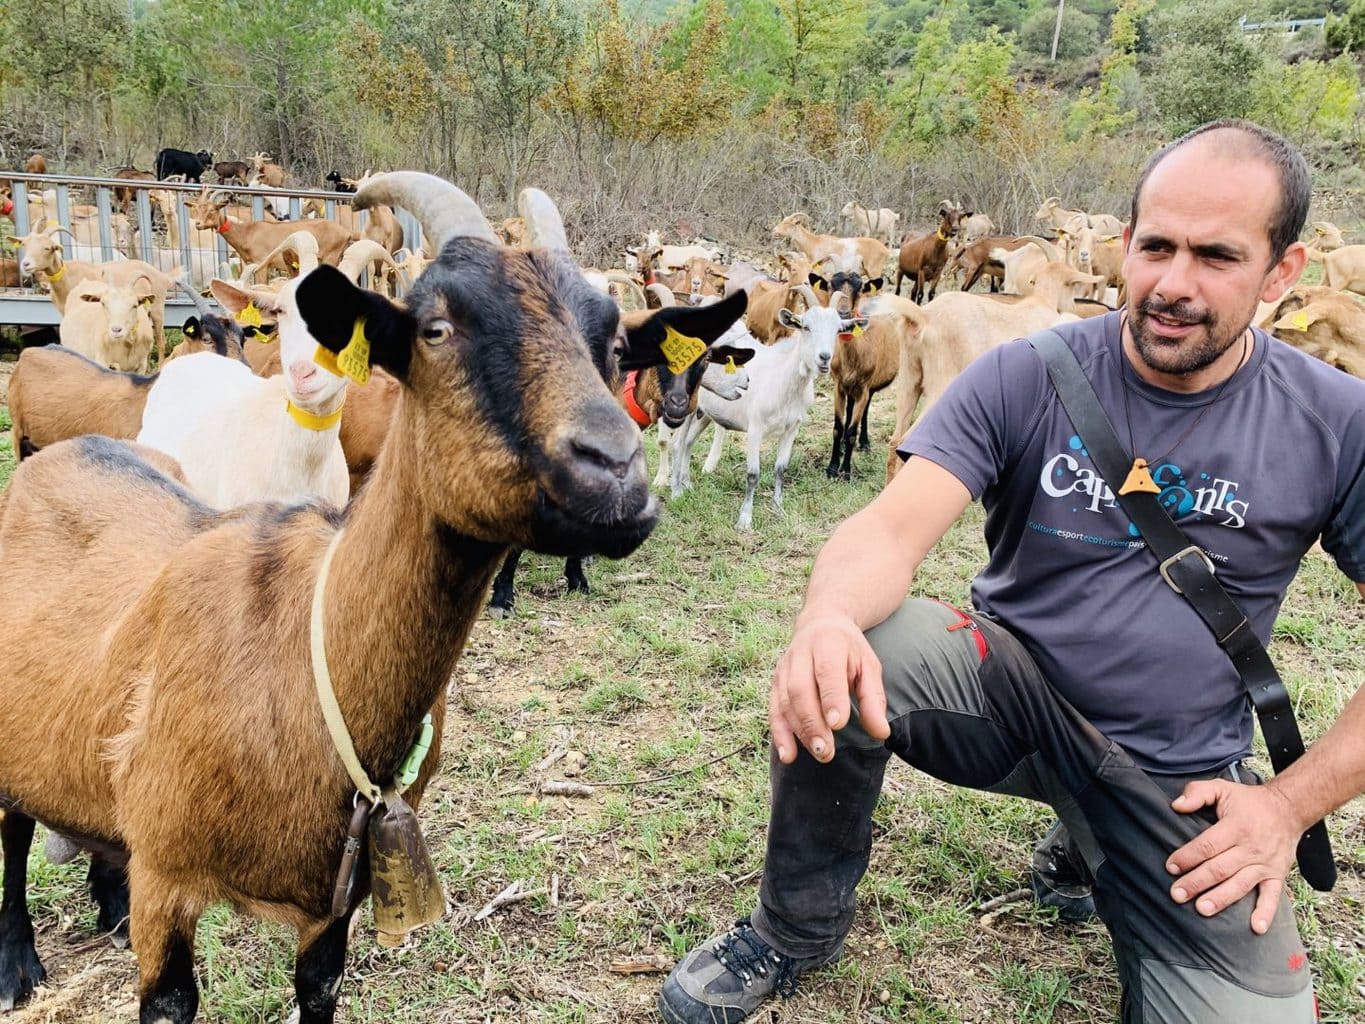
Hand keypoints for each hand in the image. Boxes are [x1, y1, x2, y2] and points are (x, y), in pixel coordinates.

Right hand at [769, 613, 889, 764]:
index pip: (826, 672)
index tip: (838, 724)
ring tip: (819, 754)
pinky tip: (788, 755)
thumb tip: (881, 733)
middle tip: (827, 750)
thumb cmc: (848, 650)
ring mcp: (784, 667)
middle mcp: (800, 654)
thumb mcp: (868, 665)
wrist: (820, 623)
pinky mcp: (775, 682)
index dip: (830, 698)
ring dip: (800, 731)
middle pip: (800, 689)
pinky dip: (779, 733)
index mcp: (828, 643)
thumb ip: (873, 699)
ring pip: (785, 702)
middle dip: (812, 722)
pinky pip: (774, 709)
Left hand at [1165, 779, 1302, 933]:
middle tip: (1176, 895)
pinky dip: (1266, 913)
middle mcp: (1251, 848)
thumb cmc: (1248, 801)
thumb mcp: (1222, 788)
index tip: (1170, 867)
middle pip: (1220, 868)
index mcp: (1235, 827)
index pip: (1207, 846)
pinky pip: (1272, 896)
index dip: (1188, 857)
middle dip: (1196, 883)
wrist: (1288, 809)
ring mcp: (1265, 864)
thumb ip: (1197, 792)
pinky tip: (1256, 928)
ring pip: (1240, 884)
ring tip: (1202, 909)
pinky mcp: (1277, 875)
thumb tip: (1176, 805)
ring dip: (1221, 898)